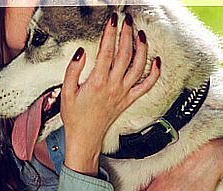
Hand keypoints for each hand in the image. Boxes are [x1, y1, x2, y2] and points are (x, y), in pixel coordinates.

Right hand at [61, 12, 160, 175]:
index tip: (112, 20)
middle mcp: (113, 86)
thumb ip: (72, 70)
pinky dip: (154, 73)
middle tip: (127, 20)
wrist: (85, 137)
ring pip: (138, 66)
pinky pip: (146, 86)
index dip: (111, 33)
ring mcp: (123, 93)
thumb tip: (81, 53)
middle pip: (125, 54)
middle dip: (127, 34)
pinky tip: (157, 61)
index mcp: (97, 82)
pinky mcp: (128, 100)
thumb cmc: (75, 117)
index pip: (107, 51)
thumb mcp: (66, 92)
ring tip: (140, 33)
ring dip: (142, 48)